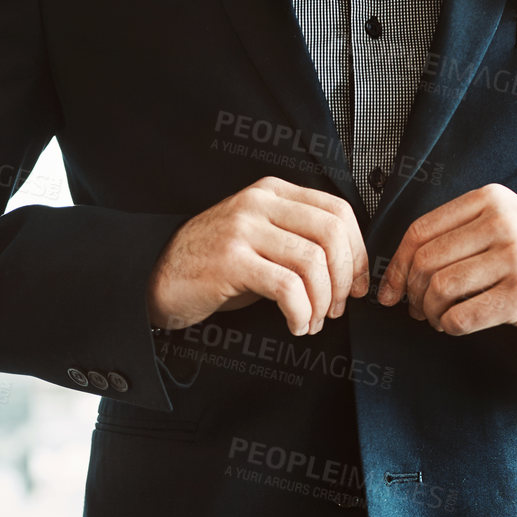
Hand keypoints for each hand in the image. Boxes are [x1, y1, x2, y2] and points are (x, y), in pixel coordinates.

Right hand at [148, 176, 368, 335]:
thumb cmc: (216, 265)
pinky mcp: (230, 260)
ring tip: (313, 321)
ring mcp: (243, 229)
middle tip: (339, 307)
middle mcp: (259, 202)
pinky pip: (287, 287)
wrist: (158, 277)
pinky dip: (301, 312)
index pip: (337, 211)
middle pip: (331, 233)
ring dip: (322, 302)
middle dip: (344, 278)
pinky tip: (295, 325)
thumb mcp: (262, 239)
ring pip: (312, 262)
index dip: (358, 252)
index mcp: (273, 192)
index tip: (358, 284)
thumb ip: (300, 239)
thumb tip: (351, 268)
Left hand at [377, 183, 516, 338]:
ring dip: (431, 312)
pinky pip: (462, 317)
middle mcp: (503, 223)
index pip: (421, 231)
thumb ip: (459, 231)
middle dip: (412, 293)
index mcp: (491, 199)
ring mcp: (515, 259)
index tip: (391, 289)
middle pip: (427, 261)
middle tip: (417, 309)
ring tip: (439, 318)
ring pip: (441, 289)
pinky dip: (449, 326)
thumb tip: (401, 268)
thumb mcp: (505, 221)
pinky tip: (455, 326)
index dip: (397, 265)